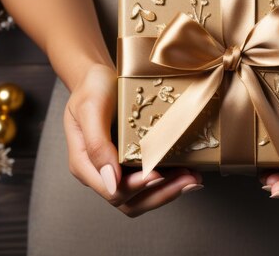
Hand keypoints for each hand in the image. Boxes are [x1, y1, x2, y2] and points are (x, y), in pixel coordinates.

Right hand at [63, 63, 203, 217]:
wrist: (98, 77)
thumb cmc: (92, 89)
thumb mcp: (90, 108)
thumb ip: (96, 144)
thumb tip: (111, 181)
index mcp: (85, 164)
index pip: (113, 191)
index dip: (138, 187)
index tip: (159, 174)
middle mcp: (101, 172)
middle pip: (130, 201)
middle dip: (161, 194)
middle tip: (187, 181)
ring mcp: (118, 169)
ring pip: (143, 197)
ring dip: (169, 191)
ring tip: (192, 179)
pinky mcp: (133, 162)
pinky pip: (151, 181)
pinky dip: (171, 181)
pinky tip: (189, 172)